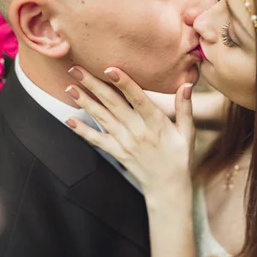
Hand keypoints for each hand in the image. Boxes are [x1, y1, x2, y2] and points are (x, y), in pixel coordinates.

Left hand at [65, 66, 194, 203]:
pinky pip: (97, 140)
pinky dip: (82, 130)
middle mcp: (137, 131)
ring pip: (102, 118)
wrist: (168, 187)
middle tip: (77, 69)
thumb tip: (187, 85)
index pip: (138, 99)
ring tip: (69, 87)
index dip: (124, 83)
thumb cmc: (180, 156)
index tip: (110, 69)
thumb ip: (185, 107)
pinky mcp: (117, 152)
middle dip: (93, 85)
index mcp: (156, 123)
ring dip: (85, 102)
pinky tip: (69, 119)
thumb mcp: (187, 132)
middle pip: (113, 104)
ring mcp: (124, 142)